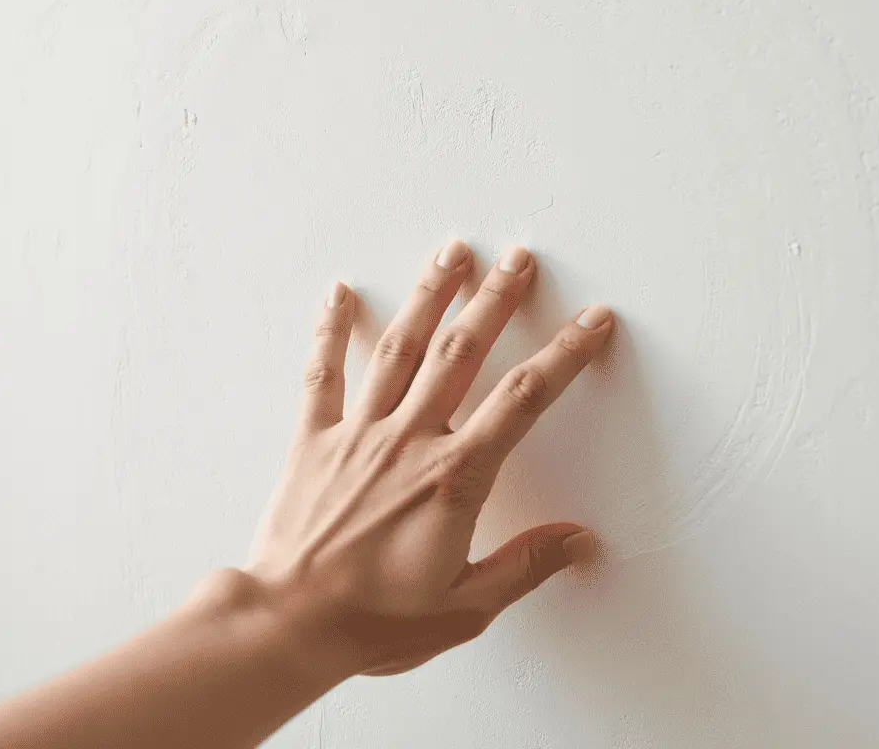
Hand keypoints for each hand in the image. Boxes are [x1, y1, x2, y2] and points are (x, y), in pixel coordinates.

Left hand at [243, 240, 612, 683]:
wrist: (287, 626)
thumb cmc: (375, 622)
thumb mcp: (465, 608)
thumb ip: (524, 565)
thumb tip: (580, 541)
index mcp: (454, 477)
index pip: (524, 400)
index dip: (565, 355)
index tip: (591, 322)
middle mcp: (410, 440)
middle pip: (462, 352)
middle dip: (495, 300)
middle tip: (519, 259)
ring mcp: (360, 432)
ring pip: (402, 347)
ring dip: (431, 296)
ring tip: (452, 252)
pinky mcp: (315, 438)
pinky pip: (323, 373)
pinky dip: (331, 331)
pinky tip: (341, 293)